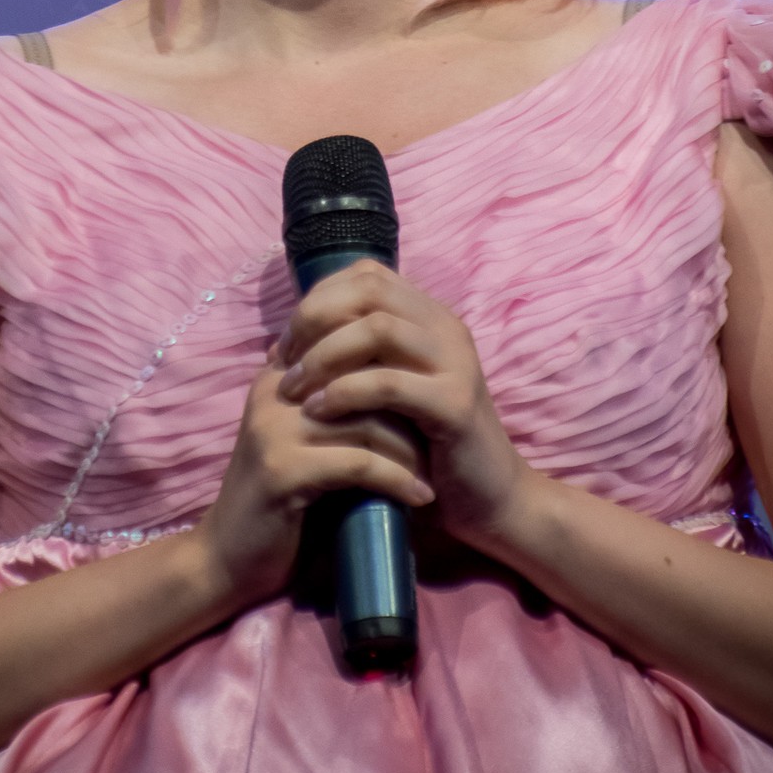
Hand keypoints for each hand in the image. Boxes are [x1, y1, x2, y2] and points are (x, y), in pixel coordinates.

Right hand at [193, 339, 435, 610]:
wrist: (228, 558)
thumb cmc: (281, 500)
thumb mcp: (306, 441)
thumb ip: (336, 406)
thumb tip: (398, 377)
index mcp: (279, 375)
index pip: (346, 341)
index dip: (395, 367)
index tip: (432, 397)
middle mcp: (274, 391)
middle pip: (363, 376)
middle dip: (410, 408)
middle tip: (443, 433)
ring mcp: (274, 429)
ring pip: (366, 420)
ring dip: (412, 449)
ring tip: (435, 470)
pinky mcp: (283, 470)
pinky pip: (359, 463)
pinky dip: (397, 480)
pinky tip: (420, 497)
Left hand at [275, 259, 527, 553]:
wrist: (488, 498)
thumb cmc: (428, 445)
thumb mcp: (391, 389)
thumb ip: (360, 356)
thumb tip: (290, 340)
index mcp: (430, 318)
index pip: (368, 274)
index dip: (319, 298)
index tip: (288, 341)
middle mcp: (447, 329)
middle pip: (369, 291)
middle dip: (314, 320)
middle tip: (283, 360)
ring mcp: (456, 363)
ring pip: (378, 329)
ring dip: (324, 355)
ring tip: (293, 389)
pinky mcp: (455, 405)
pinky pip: (388, 383)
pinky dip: (344, 392)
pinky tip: (318, 411)